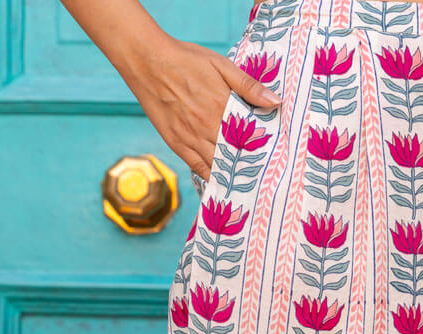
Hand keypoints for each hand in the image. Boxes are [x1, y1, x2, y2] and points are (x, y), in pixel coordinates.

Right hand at [128, 35, 281, 180]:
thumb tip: (275, 102)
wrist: (147, 60)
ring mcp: (191, 138)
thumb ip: (248, 86)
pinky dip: (212, 177)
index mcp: (222, 107)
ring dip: (233, 175)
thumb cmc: (186, 60)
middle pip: (236, 156)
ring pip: (218, 166)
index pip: (250, 139)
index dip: (263, 151)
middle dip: (250, 166)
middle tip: (265, 177)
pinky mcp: (177, 144)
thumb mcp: (221, 65)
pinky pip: (198, 168)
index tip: (275, 160)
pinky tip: (223, 183)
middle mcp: (207, 127)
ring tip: (248, 184)